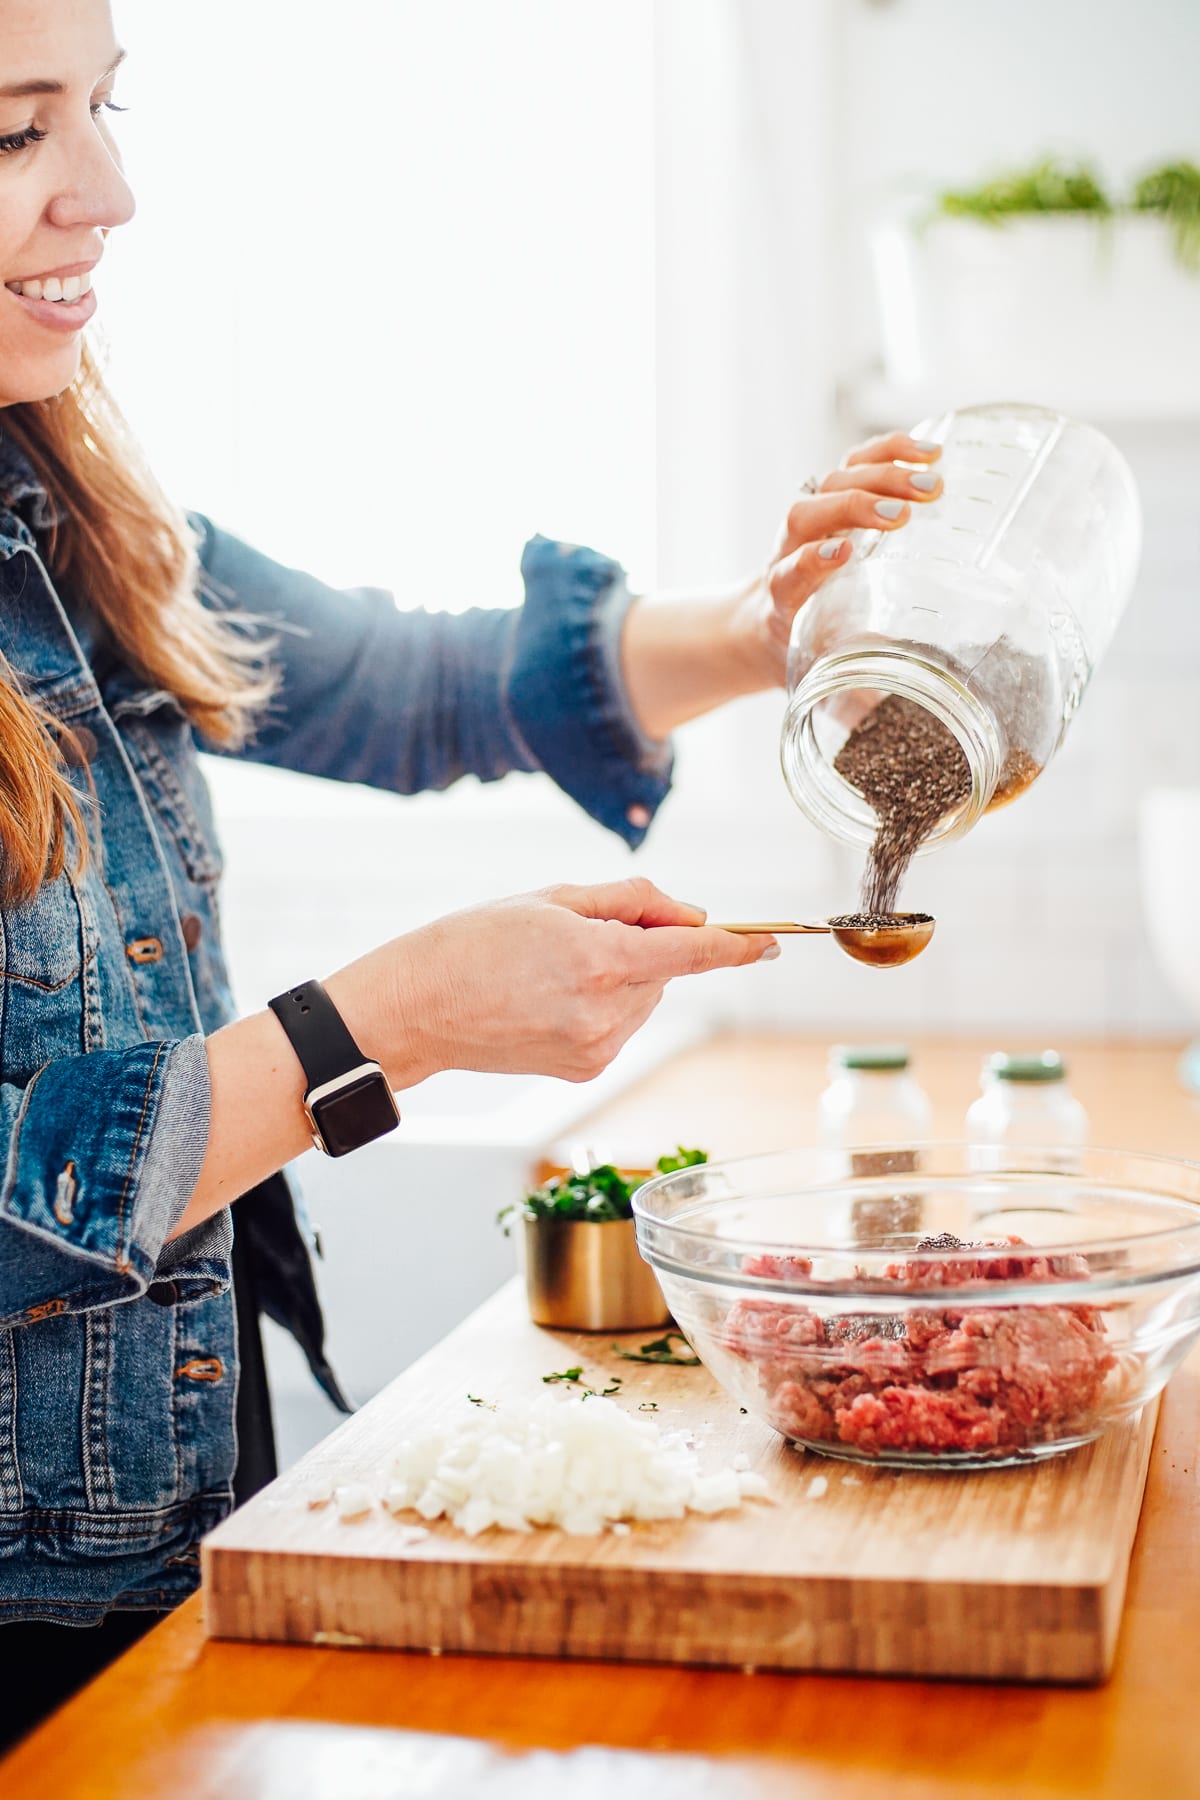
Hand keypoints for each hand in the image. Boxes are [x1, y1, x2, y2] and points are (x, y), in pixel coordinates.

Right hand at [325, 878, 774, 1086]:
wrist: (417, 1010)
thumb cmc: (474, 942)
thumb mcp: (554, 898)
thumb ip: (632, 901)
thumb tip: (691, 915)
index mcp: (603, 960)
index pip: (696, 953)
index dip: (738, 946)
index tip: (770, 942)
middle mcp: (608, 1011)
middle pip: (666, 971)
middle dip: (646, 946)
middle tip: (582, 932)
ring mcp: (598, 1047)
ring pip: (645, 999)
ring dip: (622, 977)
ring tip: (553, 970)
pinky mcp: (585, 1069)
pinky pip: (619, 1025)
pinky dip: (602, 1006)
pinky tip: (550, 1000)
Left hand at [733, 431, 944, 684]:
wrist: (761, 621)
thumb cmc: (797, 650)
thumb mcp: (816, 675)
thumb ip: (849, 689)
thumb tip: (895, 711)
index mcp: (781, 597)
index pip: (788, 571)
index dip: (810, 561)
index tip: (841, 554)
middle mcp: (789, 548)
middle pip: (810, 513)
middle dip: (854, 508)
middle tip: (905, 516)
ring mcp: (811, 517)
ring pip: (834, 480)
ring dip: (882, 475)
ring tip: (934, 484)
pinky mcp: (832, 496)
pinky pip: (856, 462)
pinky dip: (890, 452)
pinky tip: (931, 451)